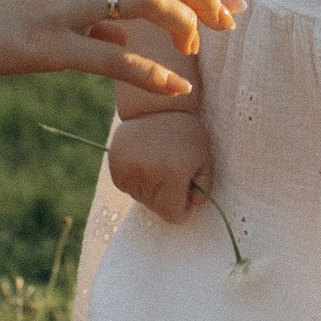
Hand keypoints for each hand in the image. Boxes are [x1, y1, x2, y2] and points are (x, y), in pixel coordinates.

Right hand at [0, 0, 237, 96]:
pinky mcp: (43, 44)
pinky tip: (177, 88)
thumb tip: (123, 39)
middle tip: (230, 20)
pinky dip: (153, 73)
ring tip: (200, 50)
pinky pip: (114, 58)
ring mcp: (59, 4)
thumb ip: (81, 11)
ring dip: (185, 24)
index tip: (223, 0)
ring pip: (146, 1)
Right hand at [106, 105, 213, 222]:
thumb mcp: (205, 160)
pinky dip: (135, 179)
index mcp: (172, 173)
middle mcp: (147, 173)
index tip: (186, 191)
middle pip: (155, 208)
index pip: (173, 215)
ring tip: (157, 163)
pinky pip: (126, 186)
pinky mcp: (114, 163)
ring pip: (140, 197)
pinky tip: (143, 160)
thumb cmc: (187, 134)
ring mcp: (127, 168)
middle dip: (166, 197)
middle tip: (172, 172)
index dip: (182, 208)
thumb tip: (189, 210)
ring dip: (150, 188)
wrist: (158, 105)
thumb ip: (202, 190)